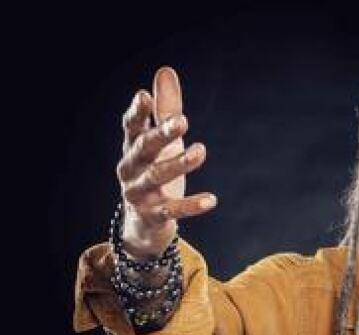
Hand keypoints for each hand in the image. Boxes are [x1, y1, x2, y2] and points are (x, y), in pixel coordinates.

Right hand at [116, 66, 215, 258]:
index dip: (137, 112)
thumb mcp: (162, 141)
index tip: (144, 96)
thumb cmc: (154, 171)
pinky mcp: (153, 215)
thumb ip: (165, 109)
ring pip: (157, 176)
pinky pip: (172, 210)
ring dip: (179, 163)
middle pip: (144, 148)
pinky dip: (191, 205)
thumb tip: (165, 70)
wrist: (143, 223)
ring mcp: (139, 193)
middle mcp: (131, 168)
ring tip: (201, 151)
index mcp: (133, 147)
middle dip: (161, 134)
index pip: (131, 126)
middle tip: (182, 121)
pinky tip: (212, 200)